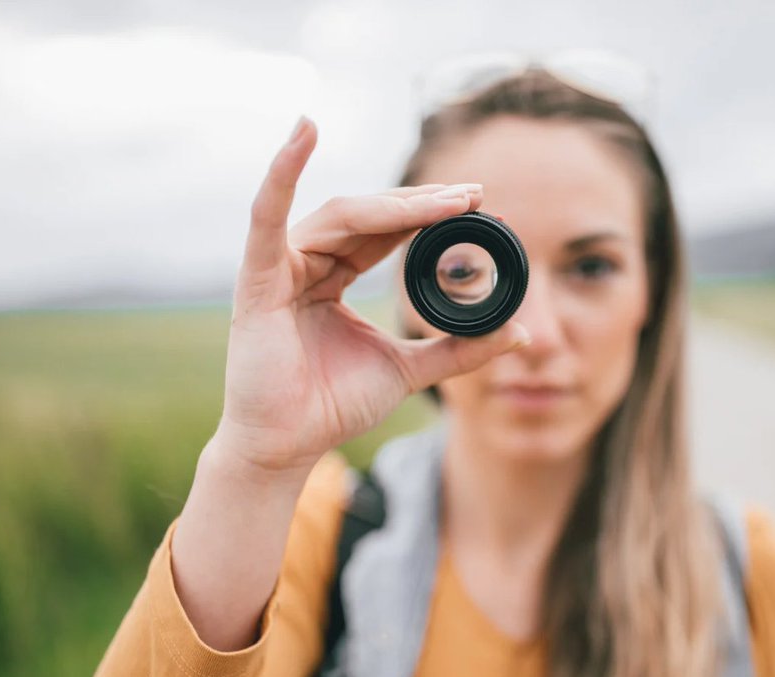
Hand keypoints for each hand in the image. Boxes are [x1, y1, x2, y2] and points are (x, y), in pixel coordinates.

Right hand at [213, 116, 529, 473]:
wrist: (289, 447)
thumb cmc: (332, 406)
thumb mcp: (408, 370)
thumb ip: (457, 350)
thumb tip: (517, 333)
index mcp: (335, 276)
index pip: (386, 231)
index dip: (429, 215)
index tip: (479, 204)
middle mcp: (307, 263)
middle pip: (368, 217)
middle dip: (423, 204)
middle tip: (474, 196)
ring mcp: (279, 267)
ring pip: (340, 217)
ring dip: (393, 204)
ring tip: (446, 200)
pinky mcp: (257, 279)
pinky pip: (267, 216)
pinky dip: (282, 170)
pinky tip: (304, 131)